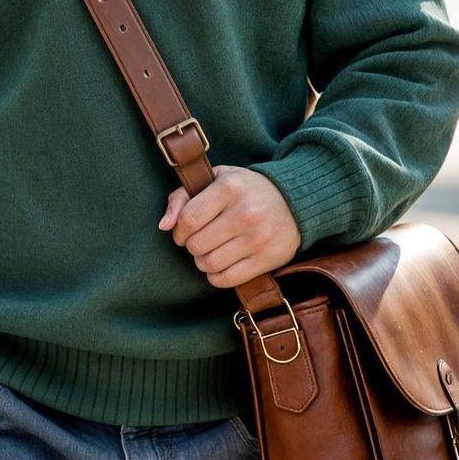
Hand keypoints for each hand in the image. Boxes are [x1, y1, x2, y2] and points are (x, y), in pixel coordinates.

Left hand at [159, 164, 300, 288]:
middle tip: (200, 238)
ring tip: (211, 250)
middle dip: (191, 245)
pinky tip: (222, 263)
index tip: (184, 229)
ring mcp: (258, 238)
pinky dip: (217, 276)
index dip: (179, 229)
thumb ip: (182, 196)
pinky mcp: (267, 260)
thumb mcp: (215, 179)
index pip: (187, 220)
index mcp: (230, 188)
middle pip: (196, 245)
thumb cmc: (245, 189)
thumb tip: (164, 225)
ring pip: (209, 264)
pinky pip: (226, 280)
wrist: (295, 202)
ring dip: (203, 261)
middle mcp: (245, 213)